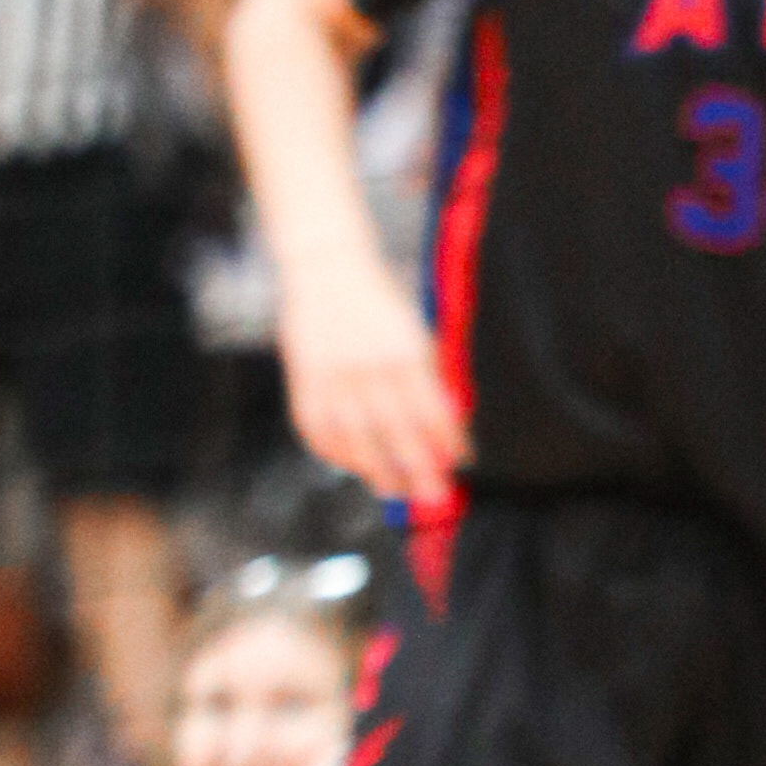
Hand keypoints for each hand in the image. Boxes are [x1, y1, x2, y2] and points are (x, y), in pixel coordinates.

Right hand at [277, 241, 462, 515]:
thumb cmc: (378, 300)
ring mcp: (331, 378)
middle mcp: (367, 368)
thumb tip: (445, 422)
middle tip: (433, 496)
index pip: (431, 409)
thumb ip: (428, 374)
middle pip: (397, 434)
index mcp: (403, 352)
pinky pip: (318, 430)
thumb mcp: (414, 329)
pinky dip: (335, 453)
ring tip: (393, 490)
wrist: (325, 270)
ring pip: (356, 440)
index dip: (448, 440)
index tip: (461, 462)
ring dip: (377, 470)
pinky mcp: (304, 381)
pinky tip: (352, 465)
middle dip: (418, 469)